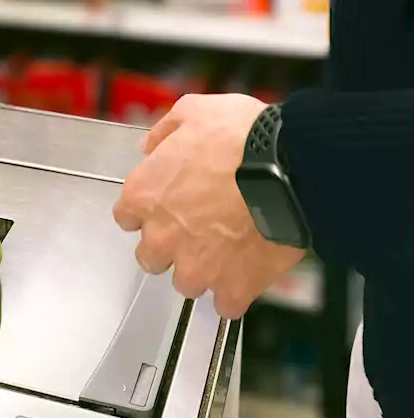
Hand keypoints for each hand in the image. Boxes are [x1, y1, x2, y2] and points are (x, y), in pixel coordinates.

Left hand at [113, 94, 305, 319]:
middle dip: (170, 246)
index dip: (148, 211)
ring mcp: (196, 266)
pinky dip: (235, 293)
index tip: (166, 206)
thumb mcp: (193, 111)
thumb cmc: (241, 136)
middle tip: (197, 231)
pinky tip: (246, 275)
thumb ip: (164, 132)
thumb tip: (149, 147)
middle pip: (151, 257)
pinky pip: (226, 305)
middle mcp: (161, 236)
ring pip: (186, 283)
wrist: (291, 165)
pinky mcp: (233, 286)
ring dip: (203, 271)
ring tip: (227, 251)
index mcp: (143, 195)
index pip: (126, 217)